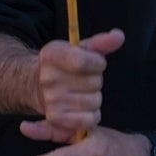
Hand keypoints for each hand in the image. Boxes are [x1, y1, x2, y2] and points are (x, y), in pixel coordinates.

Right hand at [21, 28, 124, 144]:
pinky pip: (89, 119)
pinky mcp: (56, 118)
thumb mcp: (79, 49)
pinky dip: (92, 114)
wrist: (36, 85)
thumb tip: (119, 36)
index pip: (83, 61)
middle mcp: (47, 78)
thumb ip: (101, 43)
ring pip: (95, 101)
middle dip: (96, 80)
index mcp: (51, 55)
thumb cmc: (65, 65)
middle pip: (94, 83)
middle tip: (85, 80)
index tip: (95, 63)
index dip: (97, 63)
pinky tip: (83, 107)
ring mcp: (50, 99)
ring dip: (95, 98)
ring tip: (83, 93)